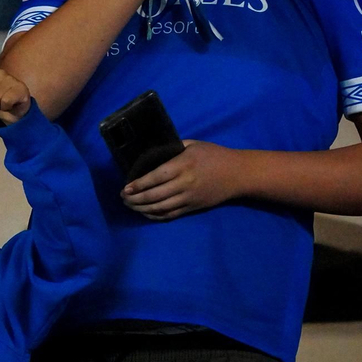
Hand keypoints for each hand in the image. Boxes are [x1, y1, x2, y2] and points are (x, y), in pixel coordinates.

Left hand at [121, 140, 245, 220]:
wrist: (238, 174)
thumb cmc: (214, 155)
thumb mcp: (194, 145)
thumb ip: (173, 149)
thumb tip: (152, 153)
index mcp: (183, 165)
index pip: (156, 177)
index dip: (139, 184)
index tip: (125, 188)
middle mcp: (185, 183)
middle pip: (155, 195)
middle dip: (136, 199)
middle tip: (123, 198)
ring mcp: (189, 198)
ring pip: (161, 208)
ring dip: (142, 209)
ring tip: (130, 206)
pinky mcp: (193, 208)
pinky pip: (171, 214)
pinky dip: (156, 216)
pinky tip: (146, 213)